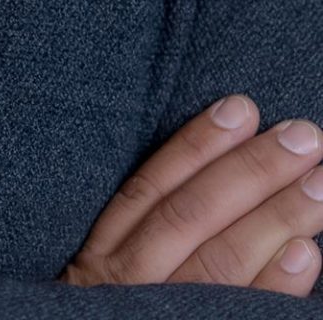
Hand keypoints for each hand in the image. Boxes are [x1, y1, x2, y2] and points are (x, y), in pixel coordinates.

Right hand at [59, 96, 322, 296]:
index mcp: (103, 255)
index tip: (242, 108)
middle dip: (251, 172)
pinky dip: (274, 286)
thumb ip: (150, 231)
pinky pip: (235, 316)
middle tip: (305, 138)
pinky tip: (306, 254)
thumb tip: (227, 169)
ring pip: (218, 263)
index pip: (152, 187)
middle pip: (192, 218)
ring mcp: (156, 319)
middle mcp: (126, 286)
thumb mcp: (112, 274)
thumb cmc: (118, 317)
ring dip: (273, 218)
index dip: (196, 145)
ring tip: (319, 185)